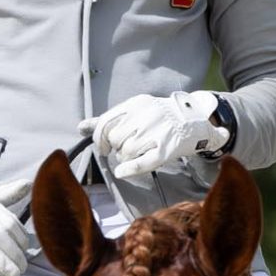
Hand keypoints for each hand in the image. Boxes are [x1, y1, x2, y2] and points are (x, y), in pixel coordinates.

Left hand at [80, 92, 225, 181]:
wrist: (194, 121)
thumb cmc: (160, 118)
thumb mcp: (136, 111)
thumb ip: (109, 119)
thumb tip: (81, 127)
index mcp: (137, 104)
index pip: (106, 121)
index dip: (99, 137)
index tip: (101, 146)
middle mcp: (147, 115)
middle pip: (115, 138)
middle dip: (115, 147)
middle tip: (125, 148)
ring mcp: (157, 132)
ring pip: (126, 151)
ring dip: (125, 157)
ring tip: (135, 154)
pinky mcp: (166, 149)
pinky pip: (142, 162)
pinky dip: (129, 169)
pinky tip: (122, 172)